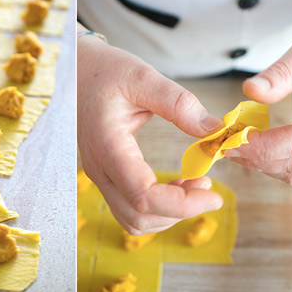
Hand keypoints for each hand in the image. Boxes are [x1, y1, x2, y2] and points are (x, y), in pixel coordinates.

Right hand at [78, 31, 223, 234]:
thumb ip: (178, 104)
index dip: (181, 205)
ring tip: (194, 186)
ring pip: (132, 220)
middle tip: (207, 188)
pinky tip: (176, 185)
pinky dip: (156, 208)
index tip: (213, 196)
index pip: (143, 196)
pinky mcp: (105, 174)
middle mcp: (99, 168)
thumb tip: (214, 129)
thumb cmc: (106, 71)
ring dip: (167, 214)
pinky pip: (129, 207)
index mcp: (108, 146)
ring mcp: (99, 174)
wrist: (77, 71)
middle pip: (137, 217)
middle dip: (178, 212)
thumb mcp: (143, 77)